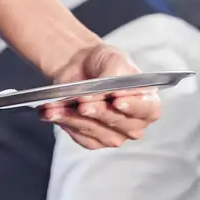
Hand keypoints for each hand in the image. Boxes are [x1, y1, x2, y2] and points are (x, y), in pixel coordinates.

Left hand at [39, 43, 161, 150]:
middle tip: (82, 100)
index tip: (117, 100)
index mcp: (148, 103)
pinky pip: (80, 136)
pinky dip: (65, 122)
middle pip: (119, 124)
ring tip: (57, 106)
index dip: (133, 107)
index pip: (147, 110)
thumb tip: (108, 89)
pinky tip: (52, 112)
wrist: (80, 66)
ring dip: (75, 118)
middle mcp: (134, 124)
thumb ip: (116, 73)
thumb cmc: (104, 63)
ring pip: (97, 131)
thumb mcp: (114, 59)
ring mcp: (114, 135)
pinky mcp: (93, 140)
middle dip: (98, 111)